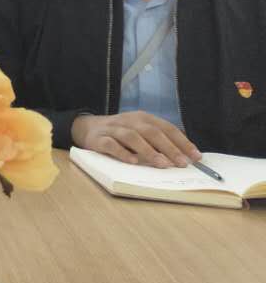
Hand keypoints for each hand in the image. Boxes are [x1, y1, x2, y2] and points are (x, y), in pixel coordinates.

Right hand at [71, 111, 198, 167]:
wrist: (87, 128)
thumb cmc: (121, 134)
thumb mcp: (141, 132)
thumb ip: (159, 140)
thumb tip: (185, 155)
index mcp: (143, 118)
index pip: (166, 128)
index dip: (182, 142)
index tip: (196, 157)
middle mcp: (129, 121)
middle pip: (151, 132)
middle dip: (169, 148)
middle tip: (181, 163)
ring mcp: (113, 129)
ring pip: (132, 137)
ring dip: (149, 151)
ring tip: (162, 164)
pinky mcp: (98, 139)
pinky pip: (111, 145)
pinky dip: (122, 153)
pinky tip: (132, 162)